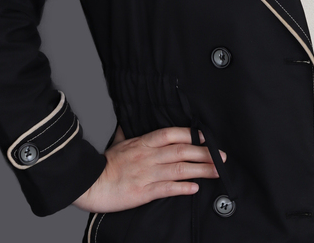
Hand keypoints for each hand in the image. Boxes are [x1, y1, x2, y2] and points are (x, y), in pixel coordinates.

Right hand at [72, 124, 226, 212]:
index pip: (170, 134)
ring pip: (179, 169)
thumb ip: (128, 133)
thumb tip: (129, 120)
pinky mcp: (144, 192)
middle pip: (181, 151)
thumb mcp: (118, 142)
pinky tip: (195, 188)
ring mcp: (147, 174)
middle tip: (222, 157)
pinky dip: (182, 188)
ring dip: (201, 170)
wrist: (90, 183)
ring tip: (218, 172)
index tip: (205, 136)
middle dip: (204, 153)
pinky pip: (167, 188)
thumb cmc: (104, 164)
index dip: (190, 134)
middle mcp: (148, 156)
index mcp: (143, 143)